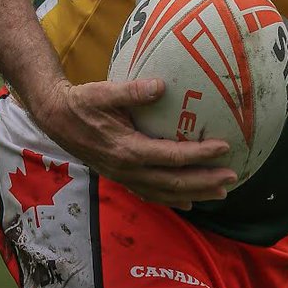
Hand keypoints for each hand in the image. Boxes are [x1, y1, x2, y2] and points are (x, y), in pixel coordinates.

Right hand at [32, 77, 237, 208]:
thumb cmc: (82, 103)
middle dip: (205, 182)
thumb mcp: (104, 92)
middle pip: (173, 183)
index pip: (172, 156)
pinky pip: (151, 194)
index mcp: (127, 150)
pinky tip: (189, 202)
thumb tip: (161, 85)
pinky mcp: (121, 177)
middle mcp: (127, 169)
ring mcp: (124, 177)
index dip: (199, 155)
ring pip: (164, 193)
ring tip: (220, 194)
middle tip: (232, 178)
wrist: (55, 119)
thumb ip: (132, 91)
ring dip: (194, 194)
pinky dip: (172, 200)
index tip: (224, 147)